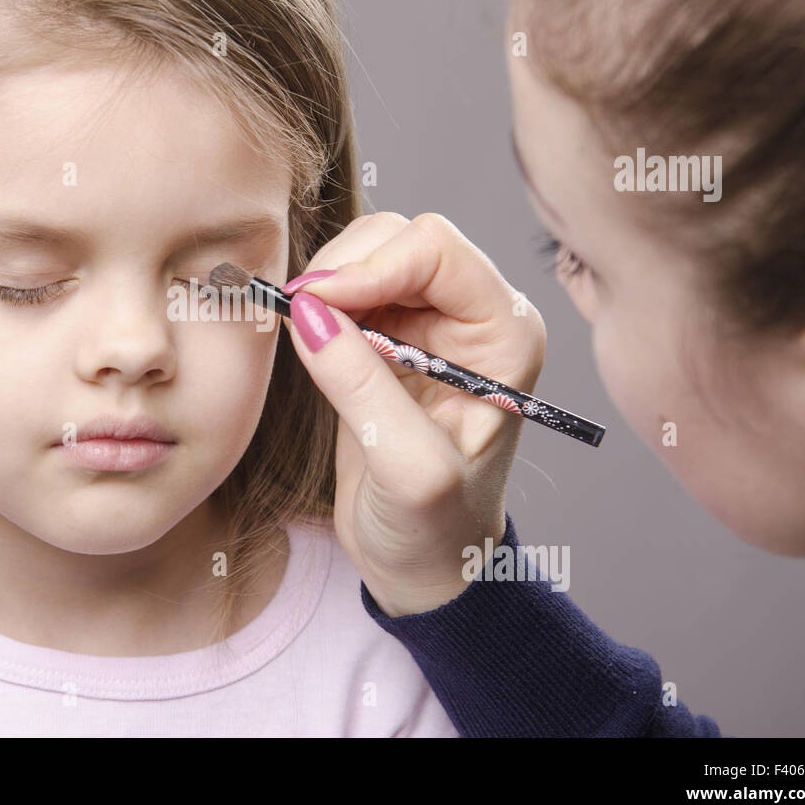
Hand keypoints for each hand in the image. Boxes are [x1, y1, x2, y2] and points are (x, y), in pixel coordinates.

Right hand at [281, 212, 546, 616]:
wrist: (425, 565)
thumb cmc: (437, 531)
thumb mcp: (407, 470)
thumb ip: (361, 388)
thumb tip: (307, 312)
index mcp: (506, 335)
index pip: (437, 250)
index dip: (371, 266)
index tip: (315, 304)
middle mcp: (475, 317)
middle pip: (401, 239)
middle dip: (344, 268)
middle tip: (299, 315)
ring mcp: (431, 324)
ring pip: (370, 254)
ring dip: (327, 283)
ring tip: (303, 333)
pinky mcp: (390, 339)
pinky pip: (347, 289)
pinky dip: (318, 302)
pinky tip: (307, 339)